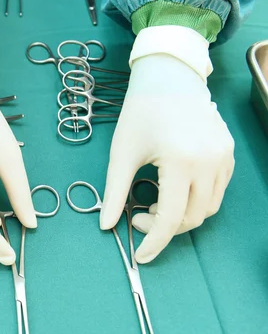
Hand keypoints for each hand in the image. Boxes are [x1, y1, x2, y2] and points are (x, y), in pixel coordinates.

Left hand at [100, 35, 233, 263]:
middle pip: (192, 218)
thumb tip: (105, 226)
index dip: (155, 241)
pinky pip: (217, 191)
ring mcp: (223, 157)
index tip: (141, 255)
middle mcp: (210, 161)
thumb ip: (115, 192)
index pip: (172, 218)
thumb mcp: (121, 154)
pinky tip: (174, 190)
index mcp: (181, 161)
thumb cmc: (140, 113)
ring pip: (208, 208)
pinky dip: (196, 200)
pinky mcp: (228, 153)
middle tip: (139, 215)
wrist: (168, 78)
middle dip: (164, 228)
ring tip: (155, 202)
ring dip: (182, 216)